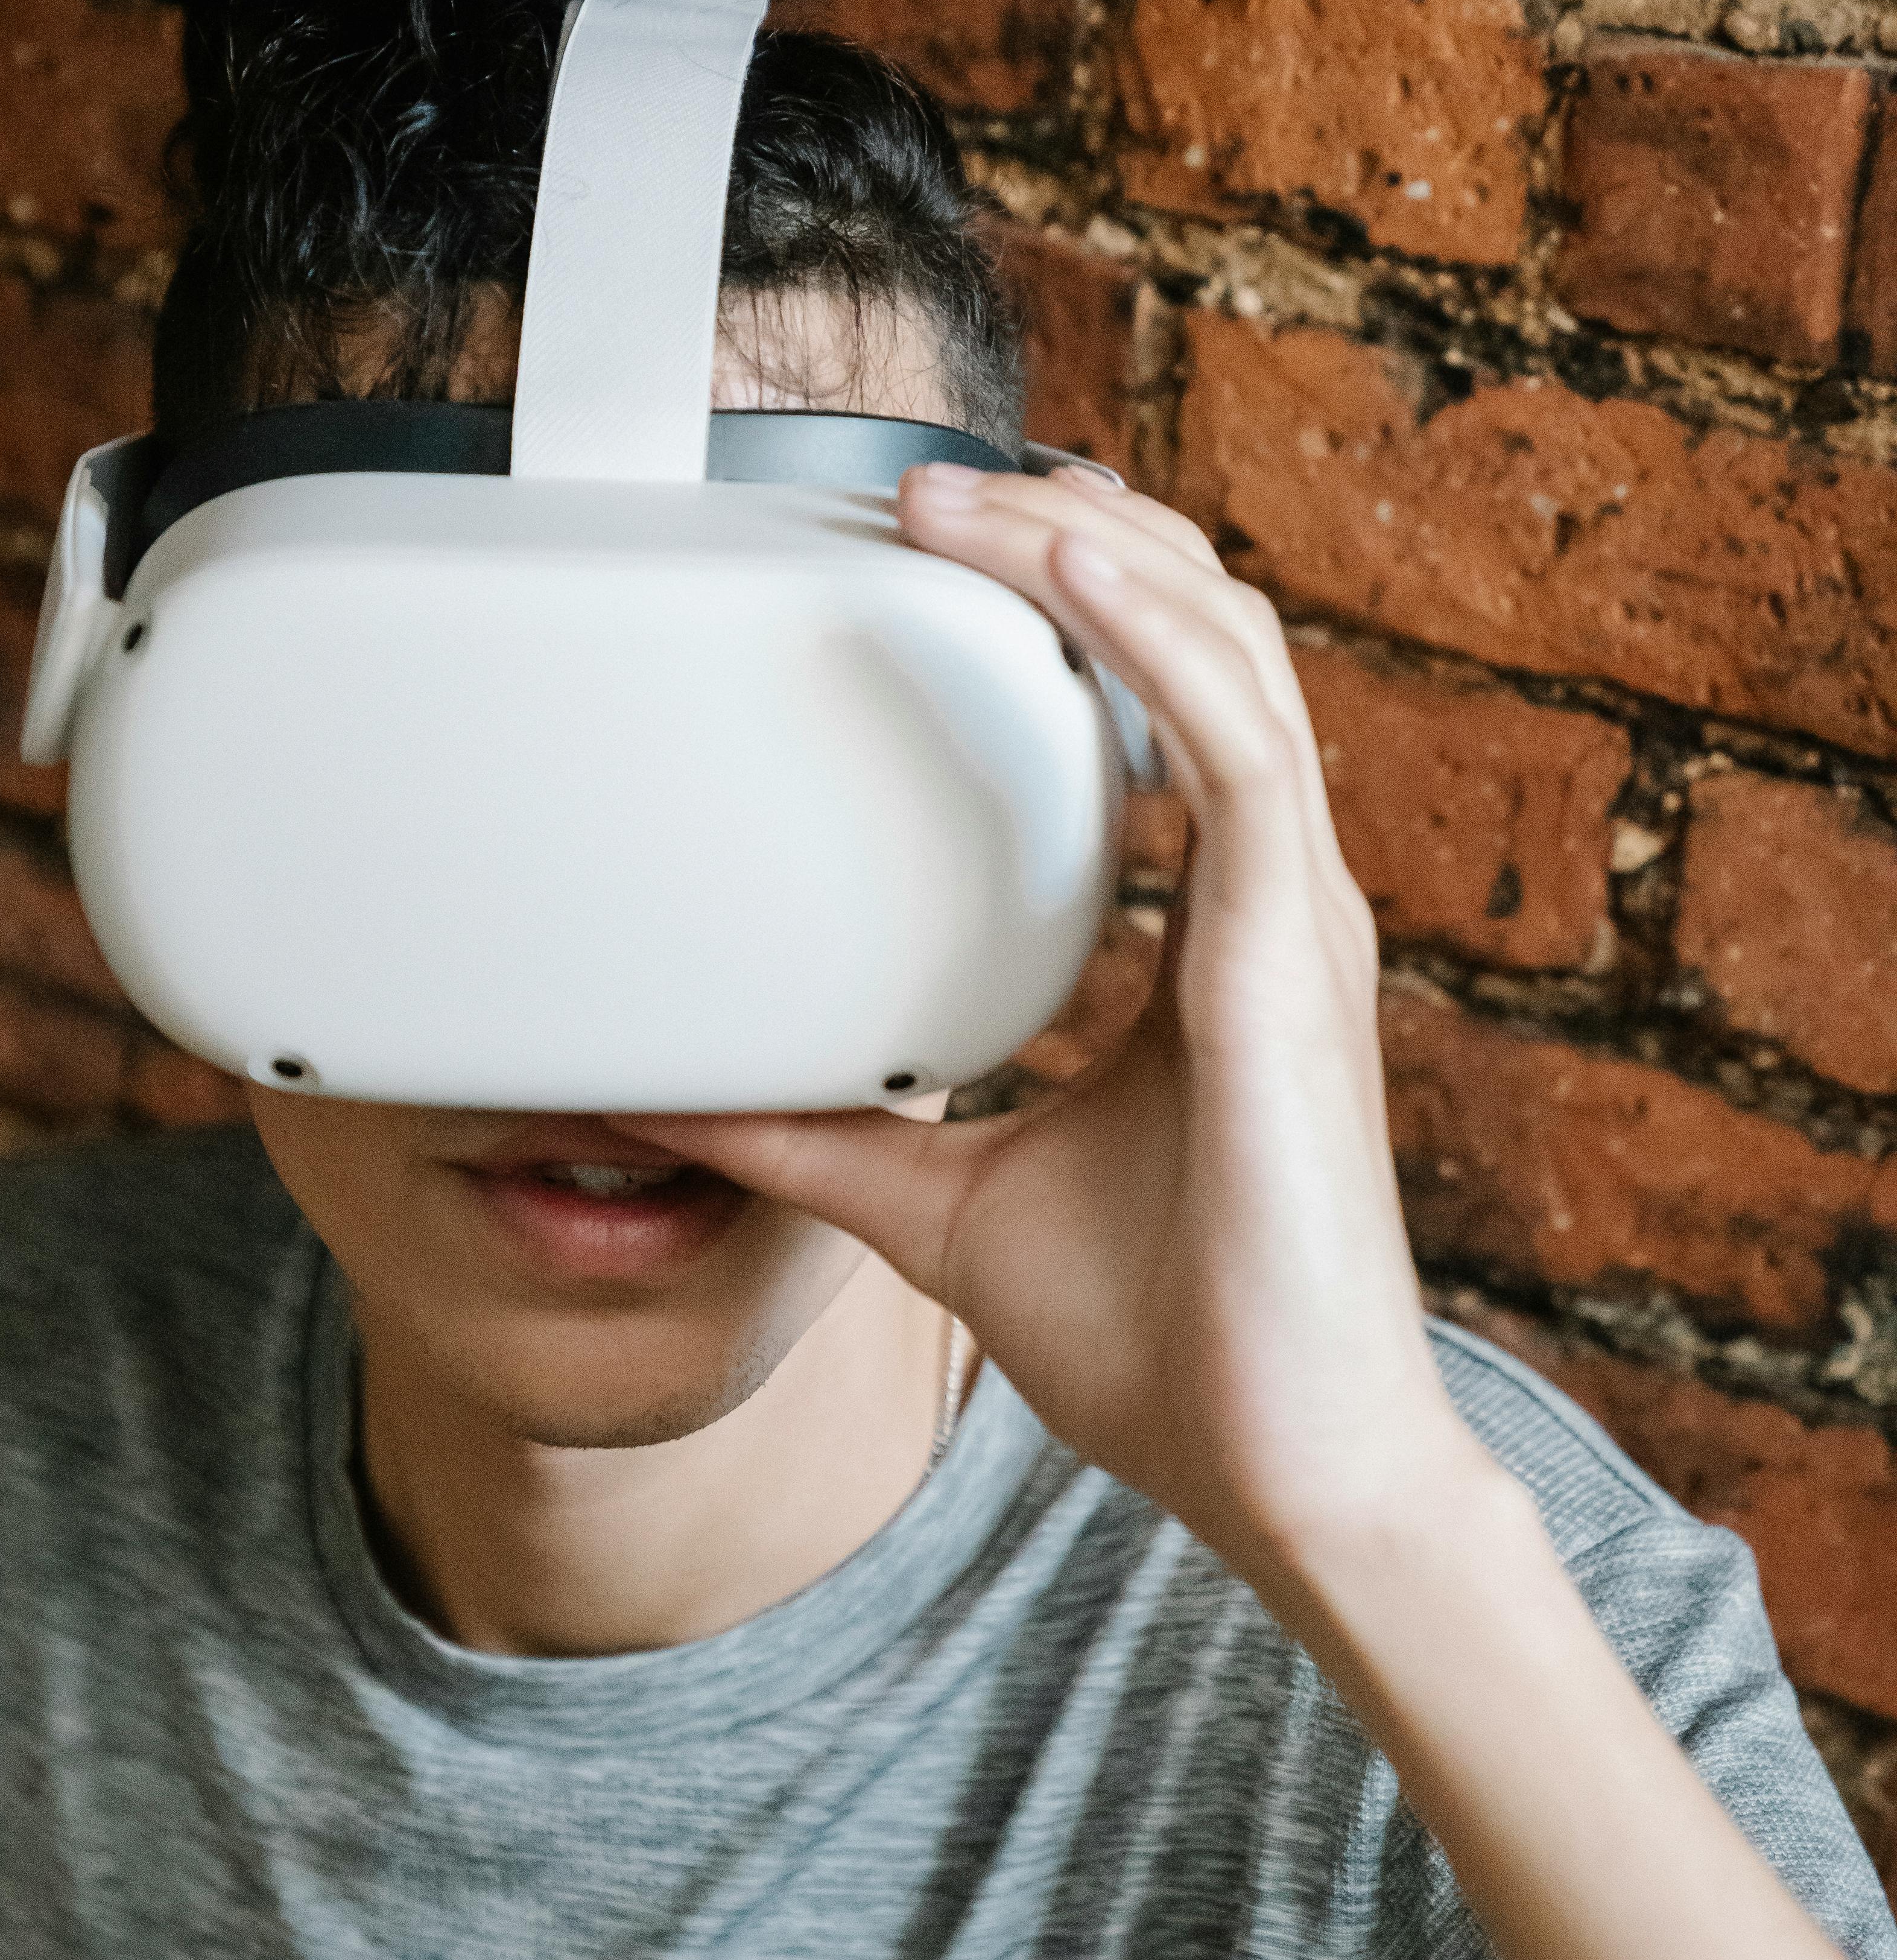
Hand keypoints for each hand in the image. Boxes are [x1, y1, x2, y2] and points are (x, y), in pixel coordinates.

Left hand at [619, 461, 1491, 1602]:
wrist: (1285, 1474)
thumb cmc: (1168, 1344)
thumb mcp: (940, 1201)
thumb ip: (818, 1135)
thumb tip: (667, 1096)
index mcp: (1209, 940)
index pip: (1152, 713)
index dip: (1065, 607)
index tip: (936, 553)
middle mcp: (1266, 904)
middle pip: (1193, 642)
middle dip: (1073, 536)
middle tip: (925, 484)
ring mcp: (1292, 922)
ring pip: (1220, 654)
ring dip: (1091, 551)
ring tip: (962, 491)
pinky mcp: (1290, 961)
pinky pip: (1234, 747)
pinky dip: (1148, 637)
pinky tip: (1061, 564)